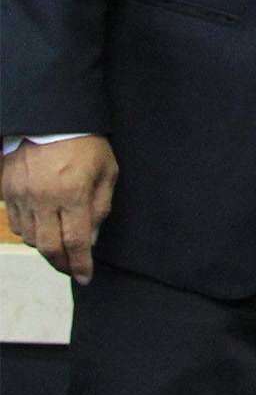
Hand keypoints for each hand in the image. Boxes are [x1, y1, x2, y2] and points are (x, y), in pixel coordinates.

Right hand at [1, 136, 118, 282]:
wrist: (50, 118)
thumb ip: (100, 206)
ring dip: (45, 248)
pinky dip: (29, 232)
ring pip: (30, 237)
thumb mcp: (106, 170)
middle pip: (49, 247)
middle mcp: (44, 199)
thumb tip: (91, 238)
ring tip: (59, 247)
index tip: (85, 277)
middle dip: (62, 264)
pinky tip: (41, 228)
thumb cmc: (85, 143)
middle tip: (71, 269)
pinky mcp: (6, 190)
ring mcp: (21, 196)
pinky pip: (15, 223)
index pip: (76, 242)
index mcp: (73, 194)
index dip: (80, 264)